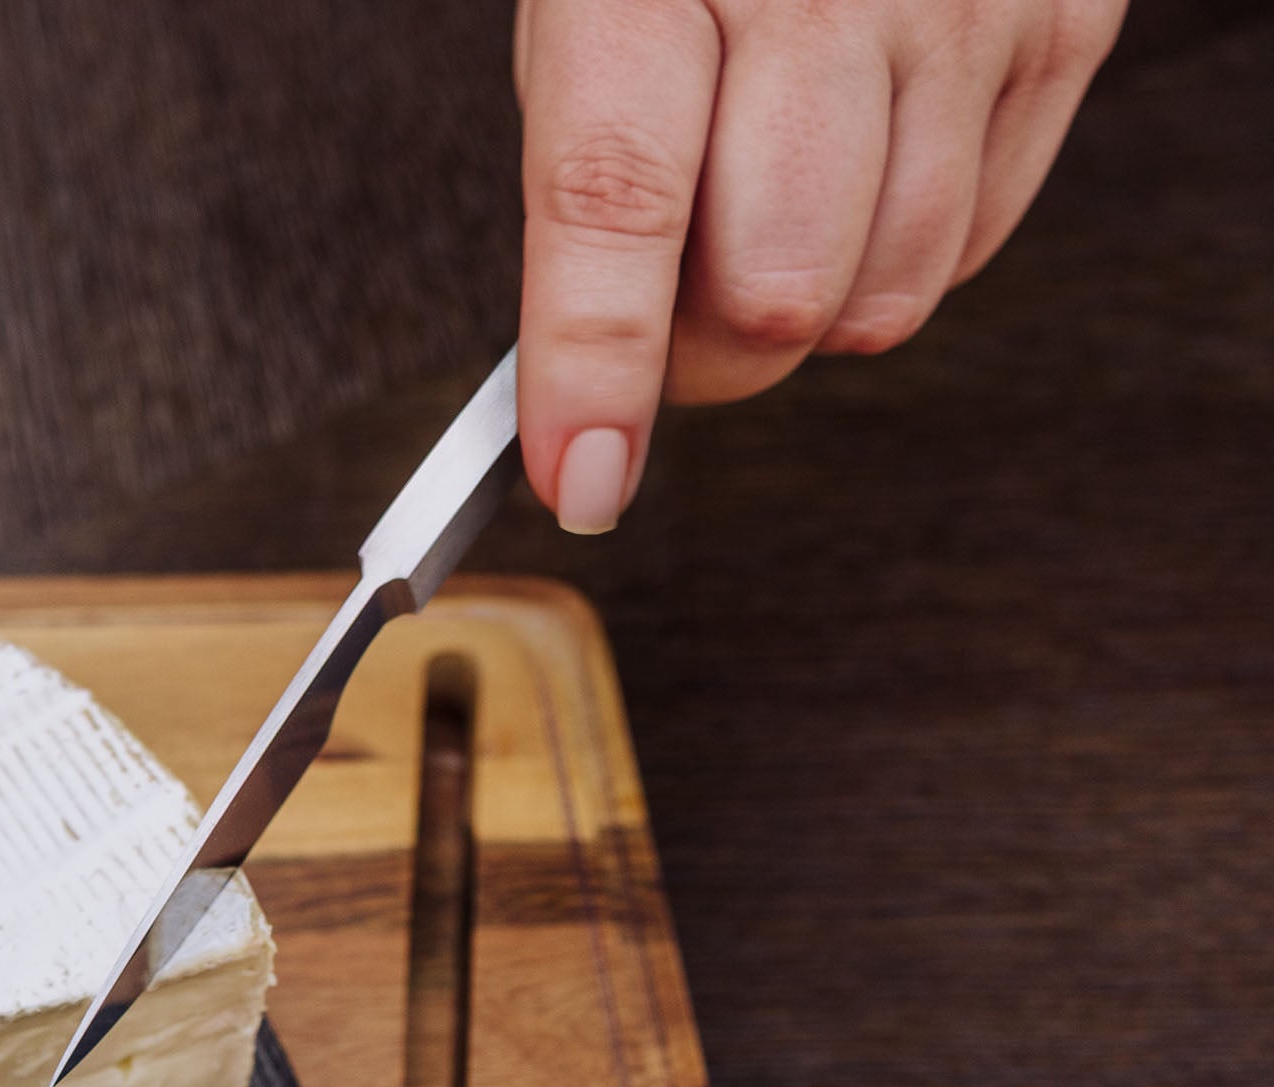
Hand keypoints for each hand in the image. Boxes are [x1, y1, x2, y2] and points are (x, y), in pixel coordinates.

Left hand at [514, 0, 1122, 530]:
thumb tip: (589, 384)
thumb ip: (590, 179)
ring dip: (807, 310)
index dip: (599, 364)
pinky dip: (897, 251)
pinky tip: (858, 168)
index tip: (581, 481)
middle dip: (700, 357)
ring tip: (768, 210)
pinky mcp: (1062, 25)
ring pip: (885, 295)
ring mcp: (965, 6)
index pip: (619, 200)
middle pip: (773, 288)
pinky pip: (973, 242)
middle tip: (663, 319)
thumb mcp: (589, 10)